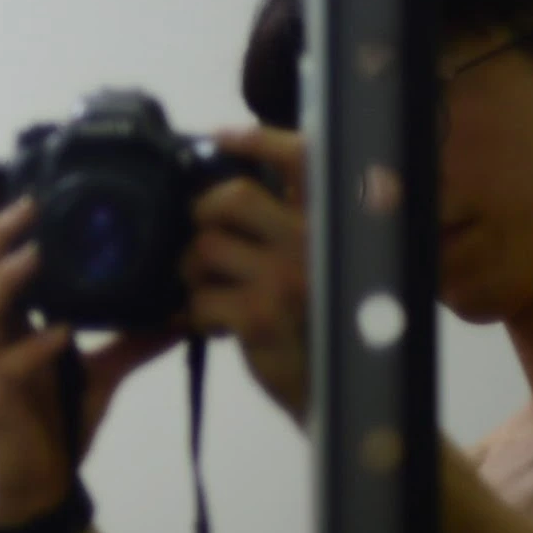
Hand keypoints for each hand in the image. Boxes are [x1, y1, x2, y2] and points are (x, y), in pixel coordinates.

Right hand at [0, 169, 179, 523]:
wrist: (40, 488)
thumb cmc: (60, 424)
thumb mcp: (104, 370)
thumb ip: (137, 337)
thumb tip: (186, 309)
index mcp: (10, 322)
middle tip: (29, 200)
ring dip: (7, 277)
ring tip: (36, 252)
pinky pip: (9, 365)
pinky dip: (36, 345)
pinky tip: (61, 332)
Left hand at [186, 127, 310, 422]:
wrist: (341, 396)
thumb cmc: (323, 325)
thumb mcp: (323, 266)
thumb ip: (289, 227)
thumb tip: (226, 191)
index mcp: (333, 222)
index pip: (303, 157)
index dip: (259, 140)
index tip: (221, 136)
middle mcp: (315, 241)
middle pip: (232, 197)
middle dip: (201, 214)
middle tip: (200, 236)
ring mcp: (287, 278)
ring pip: (205, 248)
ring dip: (191, 269)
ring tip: (206, 287)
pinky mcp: (260, 317)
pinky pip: (199, 298)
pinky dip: (192, 312)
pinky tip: (208, 322)